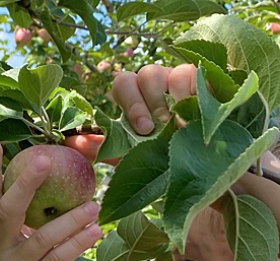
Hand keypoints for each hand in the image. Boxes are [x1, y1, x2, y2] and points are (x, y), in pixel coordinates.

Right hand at [0, 140, 101, 260]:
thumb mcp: (21, 246)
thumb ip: (32, 218)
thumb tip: (59, 184)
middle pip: (8, 210)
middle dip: (26, 184)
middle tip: (45, 159)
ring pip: (42, 237)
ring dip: (71, 219)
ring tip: (94, 205)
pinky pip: (57, 259)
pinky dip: (78, 243)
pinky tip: (95, 232)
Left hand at [63, 64, 198, 164]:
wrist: (207, 168)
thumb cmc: (166, 162)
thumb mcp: (133, 159)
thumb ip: (104, 149)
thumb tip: (71, 142)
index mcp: (136, 99)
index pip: (123, 84)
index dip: (131, 103)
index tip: (142, 129)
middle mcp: (157, 85)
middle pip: (147, 75)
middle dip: (152, 102)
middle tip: (160, 127)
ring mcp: (183, 80)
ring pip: (174, 72)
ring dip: (177, 99)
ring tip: (184, 126)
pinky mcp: (208, 81)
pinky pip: (200, 74)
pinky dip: (200, 93)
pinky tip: (202, 115)